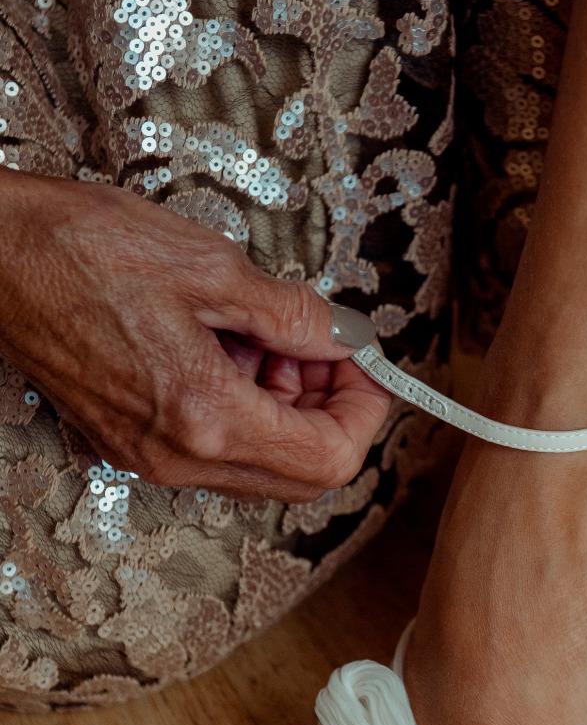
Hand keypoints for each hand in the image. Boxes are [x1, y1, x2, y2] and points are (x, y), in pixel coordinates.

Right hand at [0, 170, 389, 500]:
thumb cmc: (80, 249)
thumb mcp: (213, 267)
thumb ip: (294, 316)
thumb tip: (343, 338)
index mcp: (204, 418)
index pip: (329, 458)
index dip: (365, 411)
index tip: (367, 365)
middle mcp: (176, 456)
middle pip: (301, 475)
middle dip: (327, 410)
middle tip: (322, 347)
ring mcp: (149, 455)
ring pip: (258, 463)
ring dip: (283, 407)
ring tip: (263, 335)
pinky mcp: (128, 441)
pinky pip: (214, 448)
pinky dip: (241, 406)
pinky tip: (225, 346)